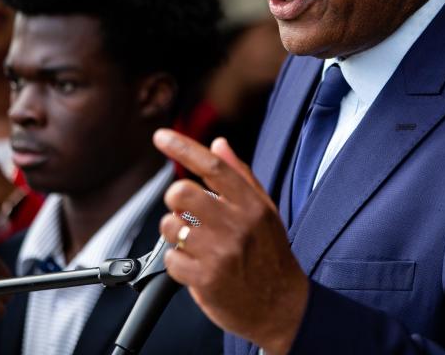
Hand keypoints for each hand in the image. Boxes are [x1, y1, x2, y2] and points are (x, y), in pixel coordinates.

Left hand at [154, 129, 308, 354]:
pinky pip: (170, 259)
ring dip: (174, 233)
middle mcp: (237, 225)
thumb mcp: (264, 210)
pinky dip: (177, 262)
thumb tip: (218, 143)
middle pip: (182, 193)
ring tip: (193, 242)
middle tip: (184, 210)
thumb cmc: (271, 255)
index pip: (212, 166)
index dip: (182, 147)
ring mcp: (221, 252)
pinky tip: (196, 265)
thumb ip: (240, 175)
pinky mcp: (206, 279)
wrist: (283, 307)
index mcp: (252, 204)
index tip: (161, 136)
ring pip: (170, 226)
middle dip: (174, 199)